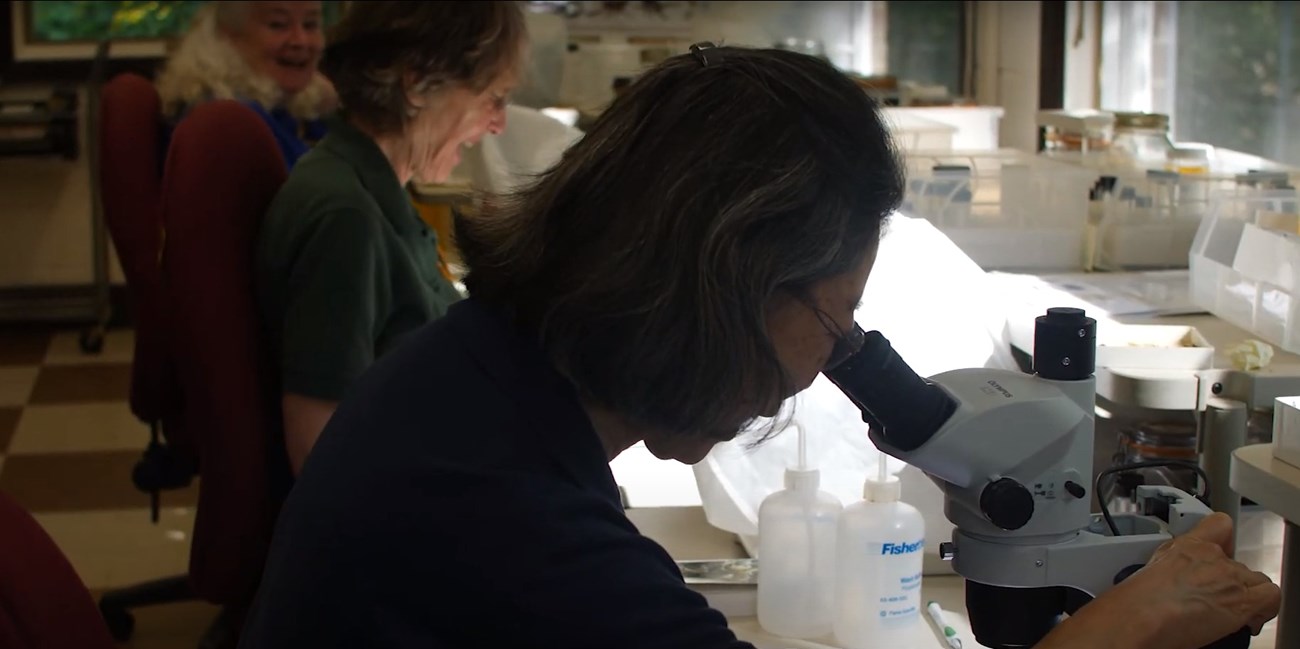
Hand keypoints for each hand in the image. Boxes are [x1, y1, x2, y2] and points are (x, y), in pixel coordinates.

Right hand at [1092, 512, 1279, 648]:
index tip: (1219, 554)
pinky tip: (1246, 619)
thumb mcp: (1146, 571)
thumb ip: (1167, 567)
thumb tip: (1167, 579)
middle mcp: (1212, 556)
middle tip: (1213, 597)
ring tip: (1228, 611)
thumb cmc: (1135, 601)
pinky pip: (1270, 596)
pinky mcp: (1242, 600)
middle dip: (1230, 580)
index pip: (1220, 525)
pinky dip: (1264, 607)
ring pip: (1256, 580)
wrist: (1140, 616)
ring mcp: (1229, 577)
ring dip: (1246, 594)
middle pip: (1237, 562)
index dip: (1224, 541)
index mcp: (1187, 546)